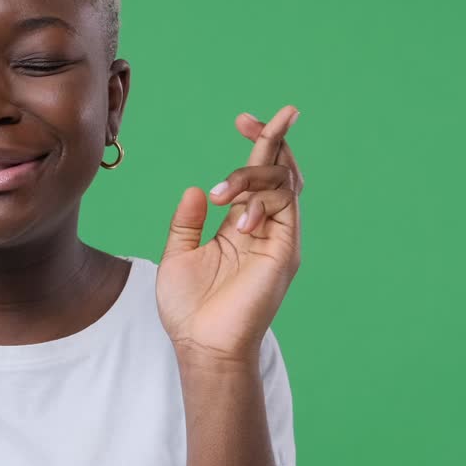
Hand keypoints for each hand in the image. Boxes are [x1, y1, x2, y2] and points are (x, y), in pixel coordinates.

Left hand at [156, 105, 303, 365]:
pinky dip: (262, 201)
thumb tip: (197, 188)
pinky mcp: (284, 253)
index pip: (258, 175)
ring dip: (252, 175)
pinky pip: (286, 209)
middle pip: (280, 170)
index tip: (243, 119)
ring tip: (223, 194)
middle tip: (246, 120)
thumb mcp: (178, 254)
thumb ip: (188, 221)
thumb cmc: (189, 308)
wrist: (201, 345)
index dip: (257, 143)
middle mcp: (265, 228)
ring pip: (283, 183)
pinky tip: (238, 218)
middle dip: (271, 137)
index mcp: (241, 226)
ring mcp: (278, 239)